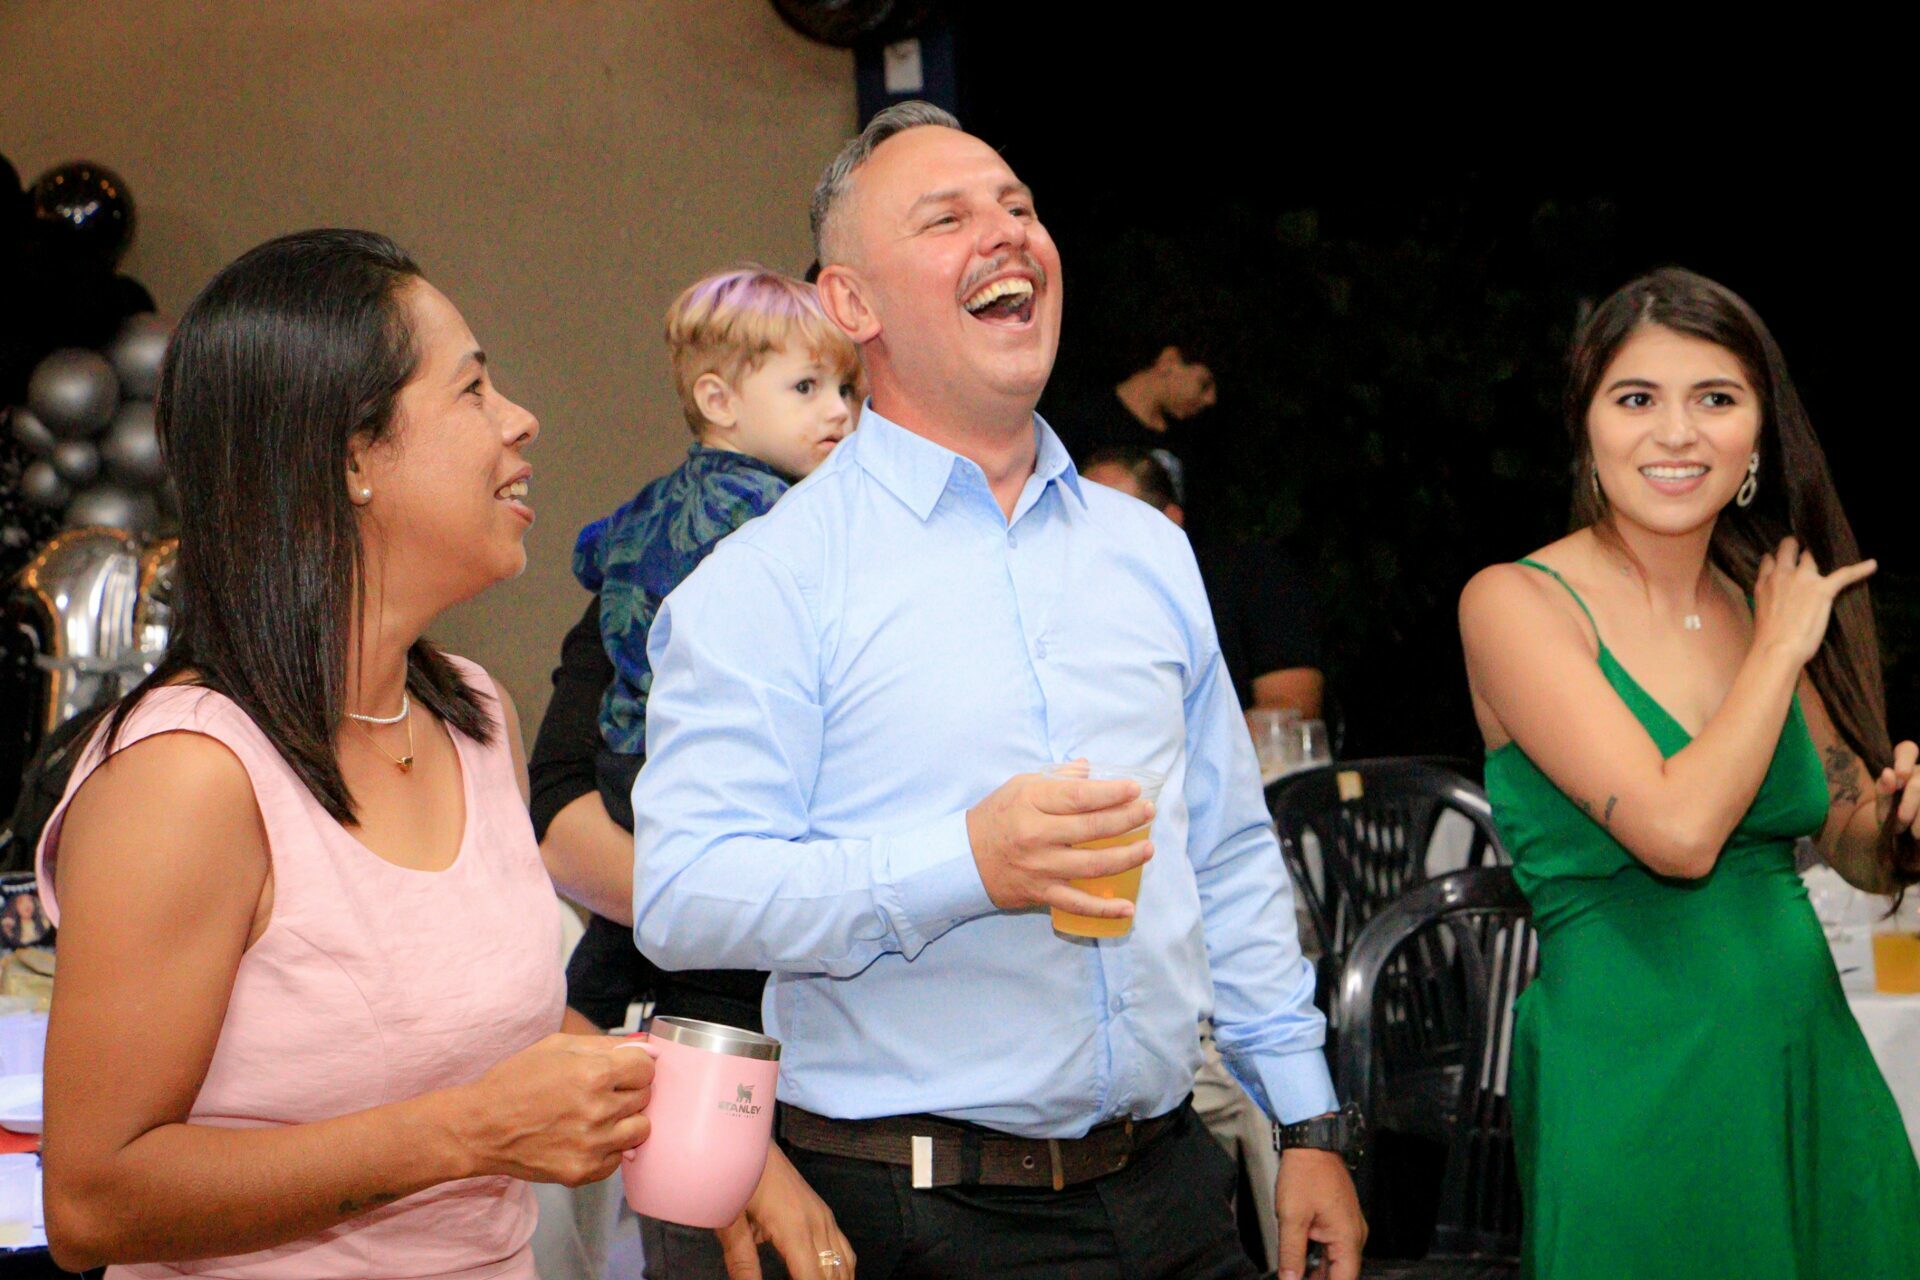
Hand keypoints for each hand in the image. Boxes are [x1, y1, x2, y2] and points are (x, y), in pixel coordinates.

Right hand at [453, 1034, 652, 1184]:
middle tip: (601, 1092)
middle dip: (628, 1091)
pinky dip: (607, 1149)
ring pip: (640, 1130)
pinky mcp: (583, 1172)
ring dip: (625, 1121)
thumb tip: (643, 1047)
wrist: (479, 1128)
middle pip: (645, 1098)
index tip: (621, 1071)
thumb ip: (604, 1044)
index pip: (647, 1069)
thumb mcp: (556, 1046)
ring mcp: (592, 1146)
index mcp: (594, 1074)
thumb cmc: (514, 1082)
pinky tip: (583, 1138)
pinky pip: (617, 1158)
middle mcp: (598, 1111)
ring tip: (597, 1116)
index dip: (635, 1067)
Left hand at [713, 1146, 855, 1278]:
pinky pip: (844, 1248)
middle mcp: (817, 1224)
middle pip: (835, 1275)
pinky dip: (843, 1269)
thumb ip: (742, 1261)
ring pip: (844, 1264)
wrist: (746, 1139)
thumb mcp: (729, 1221)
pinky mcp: (822, 1211)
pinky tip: (832, 1278)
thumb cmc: (734, 1177)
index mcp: (795, 1229)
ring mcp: (823, 1216)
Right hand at [964, 765, 1153, 918]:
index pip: (1079, 796)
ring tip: (1148, 848)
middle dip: (1127, 820)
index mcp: (1031, 803)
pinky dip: (1104, 909)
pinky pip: (1077, 904)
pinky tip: (1128, 908)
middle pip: (1091, 829)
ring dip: (1126, 858)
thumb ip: (1057, 778)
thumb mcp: (1020, 787)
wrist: (963, 858)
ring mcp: (1040, 867)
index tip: (1135, 790)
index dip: (1111, 793)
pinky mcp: (1041, 892)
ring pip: (1092, 865)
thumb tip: (1090, 769)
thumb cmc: (996, 816)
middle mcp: (1036, 835)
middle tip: (1148, 812)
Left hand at [1274, 1147, 1365, 1279]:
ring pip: (1336, 1262)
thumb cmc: (1306, 1173)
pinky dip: (1320, 1259)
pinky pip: (1334, 1248)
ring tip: (1297, 1277)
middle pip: (1341, 1273)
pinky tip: (1302, 1265)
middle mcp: (1354, 1235)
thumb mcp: (1292, 1218)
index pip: (1344, 1279)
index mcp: (1348, 1238)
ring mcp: (1349, 1227)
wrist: (1311, 1144)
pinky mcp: (1340, 1220)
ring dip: (1319, 1273)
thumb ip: (1291, 1254)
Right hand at [1751, 536, 1876, 668]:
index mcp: (1765, 583)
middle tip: (1806, 551)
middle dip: (1796, 546)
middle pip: (1789, 548)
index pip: (1769, 560)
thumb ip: (1766, 596)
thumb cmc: (1767, 638)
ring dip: (1819, 556)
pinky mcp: (1822, 589)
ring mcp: (1803, 579)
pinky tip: (1872, 565)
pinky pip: (1845, 574)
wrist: (1776, 649)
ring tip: (1832, 554)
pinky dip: (1860, 569)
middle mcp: (1782, 575)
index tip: (1783, 559)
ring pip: (1811, 556)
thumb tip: (1777, 597)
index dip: (1778, 558)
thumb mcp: (1759, 610)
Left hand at [1875, 740, 1919, 839]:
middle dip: (1908, 806)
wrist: (1912, 841)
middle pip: (1918, 784)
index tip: (1899, 776)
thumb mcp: (1885, 808)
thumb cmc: (1896, 821)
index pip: (1906, 750)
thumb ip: (1884, 791)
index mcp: (1907, 768)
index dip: (1904, 760)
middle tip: (1900, 823)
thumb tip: (1888, 773)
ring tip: (1915, 834)